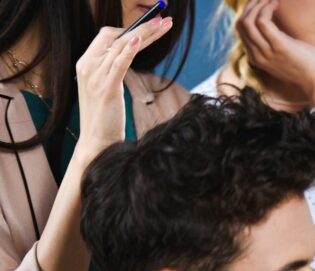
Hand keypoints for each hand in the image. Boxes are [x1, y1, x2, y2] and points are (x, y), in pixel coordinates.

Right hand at [75, 18, 172, 156]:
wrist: (97, 142)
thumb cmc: (105, 118)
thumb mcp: (106, 88)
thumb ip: (112, 70)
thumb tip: (127, 56)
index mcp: (85, 63)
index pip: (108, 36)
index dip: (131, 28)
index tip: (152, 25)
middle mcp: (87, 65)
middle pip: (116, 35)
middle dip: (143, 26)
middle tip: (165, 19)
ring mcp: (95, 75)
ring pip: (123, 45)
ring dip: (146, 33)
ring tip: (164, 25)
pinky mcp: (106, 87)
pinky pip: (119, 62)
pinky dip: (130, 49)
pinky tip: (140, 38)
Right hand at [237, 0, 314, 107]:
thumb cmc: (309, 66)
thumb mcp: (287, 55)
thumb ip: (276, 44)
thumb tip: (275, 26)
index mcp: (257, 58)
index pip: (242, 31)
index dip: (249, 13)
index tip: (263, 3)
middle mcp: (258, 56)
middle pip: (241, 24)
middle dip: (251, 6)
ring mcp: (267, 52)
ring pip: (247, 21)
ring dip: (257, 4)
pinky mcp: (279, 46)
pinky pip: (262, 21)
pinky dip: (267, 8)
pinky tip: (276, 3)